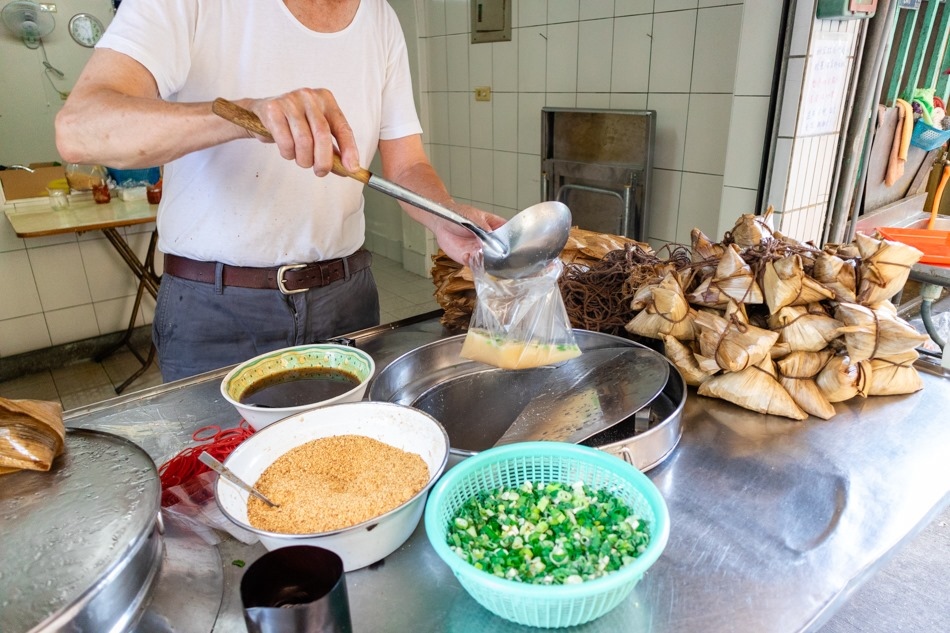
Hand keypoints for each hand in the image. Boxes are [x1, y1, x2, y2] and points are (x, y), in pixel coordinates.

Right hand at [244, 88, 360, 175]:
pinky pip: (285, 141)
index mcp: (326, 100)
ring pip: (304, 140)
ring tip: (301, 161)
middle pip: (322, 134)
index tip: (351, 168)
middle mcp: (310, 97)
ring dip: (304, 159)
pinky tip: (287, 151)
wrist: (261, 112)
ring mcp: (290, 101)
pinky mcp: (273, 109)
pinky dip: (288, 153)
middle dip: (323, 160)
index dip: (349, 149)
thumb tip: (347, 169)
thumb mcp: (315, 131)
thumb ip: (332, 149)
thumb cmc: (293, 123)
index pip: (343, 127)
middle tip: (320, 172)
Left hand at [432, 204, 506, 265]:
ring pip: (489, 261)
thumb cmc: (459, 215)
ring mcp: (481, 251)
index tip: (511, 246)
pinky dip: (472, 262)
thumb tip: (491, 240)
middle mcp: (490, 242)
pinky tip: (466, 255)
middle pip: (501, 252)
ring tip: (478, 253)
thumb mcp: (473, 218)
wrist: (441, 222)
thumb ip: (483, 229)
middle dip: (499, 255)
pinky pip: (475, 265)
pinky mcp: (469, 258)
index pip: (509, 236)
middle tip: (493, 252)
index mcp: (496, 228)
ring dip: (485, 260)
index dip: (512, 242)